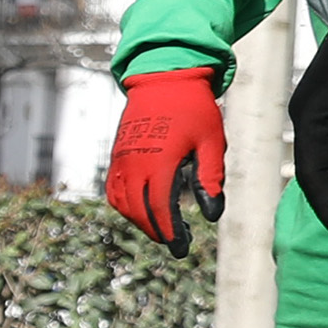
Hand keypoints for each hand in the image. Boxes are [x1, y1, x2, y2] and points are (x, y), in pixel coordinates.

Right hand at [103, 65, 226, 246]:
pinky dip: (124, 205)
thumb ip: (210, 178)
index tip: (181, 249)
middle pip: (139, 211)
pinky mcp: (117, 155)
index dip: (170, 232)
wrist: (163, 79)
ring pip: (123, 203)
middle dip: (157, 230)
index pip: (160, 208)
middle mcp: (135, 163)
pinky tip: (140, 209)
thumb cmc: (193, 110)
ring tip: (161, 226)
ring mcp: (122, 159)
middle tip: (176, 242)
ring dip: (140, 220)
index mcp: (160, 161)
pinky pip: (114, 189)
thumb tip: (212, 215)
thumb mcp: (210, 142)